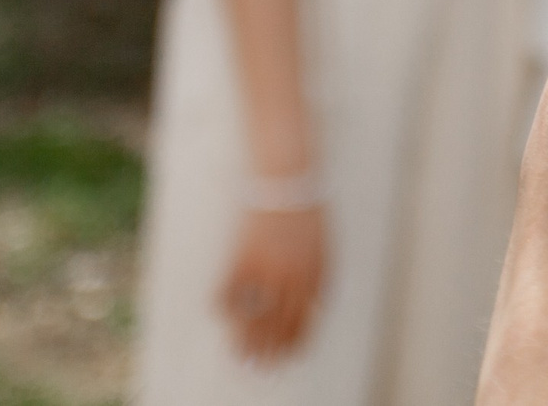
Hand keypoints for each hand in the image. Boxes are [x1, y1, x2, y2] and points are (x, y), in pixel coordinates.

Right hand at [221, 204, 326, 362]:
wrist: (288, 182)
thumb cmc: (309, 214)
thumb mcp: (325, 248)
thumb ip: (322, 280)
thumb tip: (319, 309)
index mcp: (313, 277)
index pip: (304, 323)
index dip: (294, 344)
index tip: (287, 356)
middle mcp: (289, 279)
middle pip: (277, 327)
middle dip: (268, 351)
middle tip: (260, 365)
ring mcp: (264, 271)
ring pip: (252, 320)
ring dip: (245, 342)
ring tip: (239, 354)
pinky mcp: (242, 259)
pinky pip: (228, 294)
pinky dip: (223, 308)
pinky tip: (223, 314)